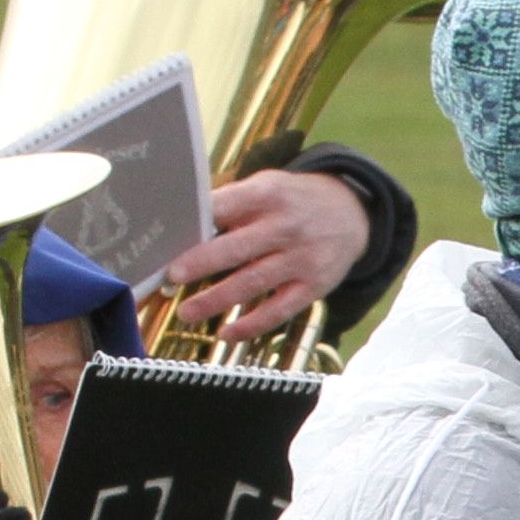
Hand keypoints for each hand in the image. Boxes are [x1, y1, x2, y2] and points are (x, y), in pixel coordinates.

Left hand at [160, 167, 365, 337]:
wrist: (352, 213)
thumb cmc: (294, 201)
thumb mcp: (267, 186)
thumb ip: (232, 203)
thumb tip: (186, 227)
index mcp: (268, 195)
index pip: (225, 207)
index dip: (195, 222)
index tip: (166, 237)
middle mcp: (286, 227)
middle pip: (237, 248)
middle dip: (200, 263)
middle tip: (172, 276)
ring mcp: (301, 259)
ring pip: (253, 283)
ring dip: (217, 300)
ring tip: (187, 312)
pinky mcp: (314, 286)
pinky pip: (280, 310)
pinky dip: (252, 324)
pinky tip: (228, 333)